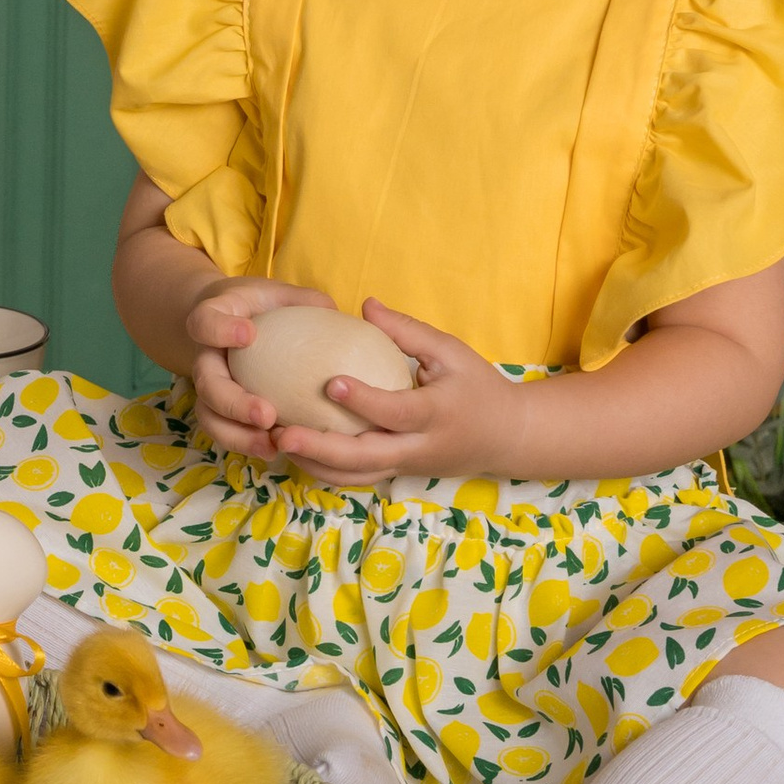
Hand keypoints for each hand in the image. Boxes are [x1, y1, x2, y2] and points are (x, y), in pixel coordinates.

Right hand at [181, 274, 337, 458]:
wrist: (230, 324)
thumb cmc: (263, 307)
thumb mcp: (280, 295)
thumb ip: (306, 301)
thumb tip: (338, 315)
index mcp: (214, 320)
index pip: (205, 322)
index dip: (219, 330)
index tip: (248, 334)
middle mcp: (205, 357)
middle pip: (205, 382)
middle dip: (233, 402)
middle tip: (266, 414)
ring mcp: (210, 387)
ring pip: (210, 416)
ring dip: (238, 435)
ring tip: (272, 445)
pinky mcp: (220, 411)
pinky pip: (226, 432)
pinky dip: (247, 444)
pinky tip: (277, 449)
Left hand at [275, 300, 537, 482]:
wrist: (508, 437)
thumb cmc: (477, 386)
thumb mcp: (451, 352)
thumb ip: (407, 332)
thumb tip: (365, 305)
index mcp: (437, 413)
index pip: (395, 412)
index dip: (363, 400)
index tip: (329, 383)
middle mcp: (419, 447)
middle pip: (366, 457)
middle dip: (321, 449)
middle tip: (282, 433)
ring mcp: (407, 466)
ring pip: (356, 476)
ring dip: (315, 465)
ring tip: (276, 444)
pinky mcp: (398, 474)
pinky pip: (358, 478)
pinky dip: (325, 471)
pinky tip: (295, 452)